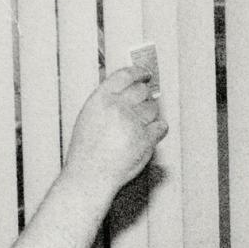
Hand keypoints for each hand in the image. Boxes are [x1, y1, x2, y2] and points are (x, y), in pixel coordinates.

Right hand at [67, 66, 166, 190]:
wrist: (91, 175)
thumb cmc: (87, 150)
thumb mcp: (89, 116)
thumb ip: (106, 100)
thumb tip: (124, 90)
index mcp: (101, 99)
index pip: (126, 75)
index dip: (139, 72)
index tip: (145, 74)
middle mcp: (118, 107)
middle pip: (142, 91)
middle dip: (145, 96)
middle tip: (143, 102)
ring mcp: (134, 123)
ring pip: (153, 108)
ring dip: (150, 114)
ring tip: (139, 125)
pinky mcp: (146, 139)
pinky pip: (161, 126)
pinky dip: (158, 129)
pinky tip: (150, 134)